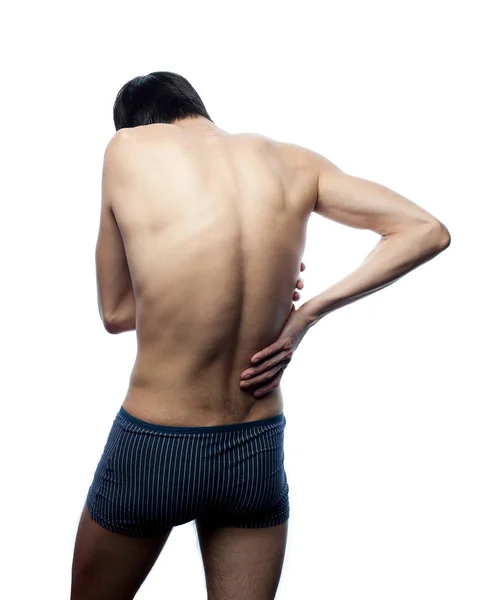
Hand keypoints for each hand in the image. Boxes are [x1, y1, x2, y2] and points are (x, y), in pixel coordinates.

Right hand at [240, 263, 308, 397]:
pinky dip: (262, 356)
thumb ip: (274, 351)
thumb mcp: (283, 345)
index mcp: (285, 363)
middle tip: (242, 385)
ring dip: (255, 372)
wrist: (306, 319)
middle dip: (255, 381)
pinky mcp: (285, 342)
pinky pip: (272, 351)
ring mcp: (286, 351)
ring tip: (244, 375)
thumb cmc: (292, 330)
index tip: (254, 393)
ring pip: (269, 365)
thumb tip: (260, 354)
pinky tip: (252, 360)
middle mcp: (286, 360)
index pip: (275, 380)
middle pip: (269, 375)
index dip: (265, 388)